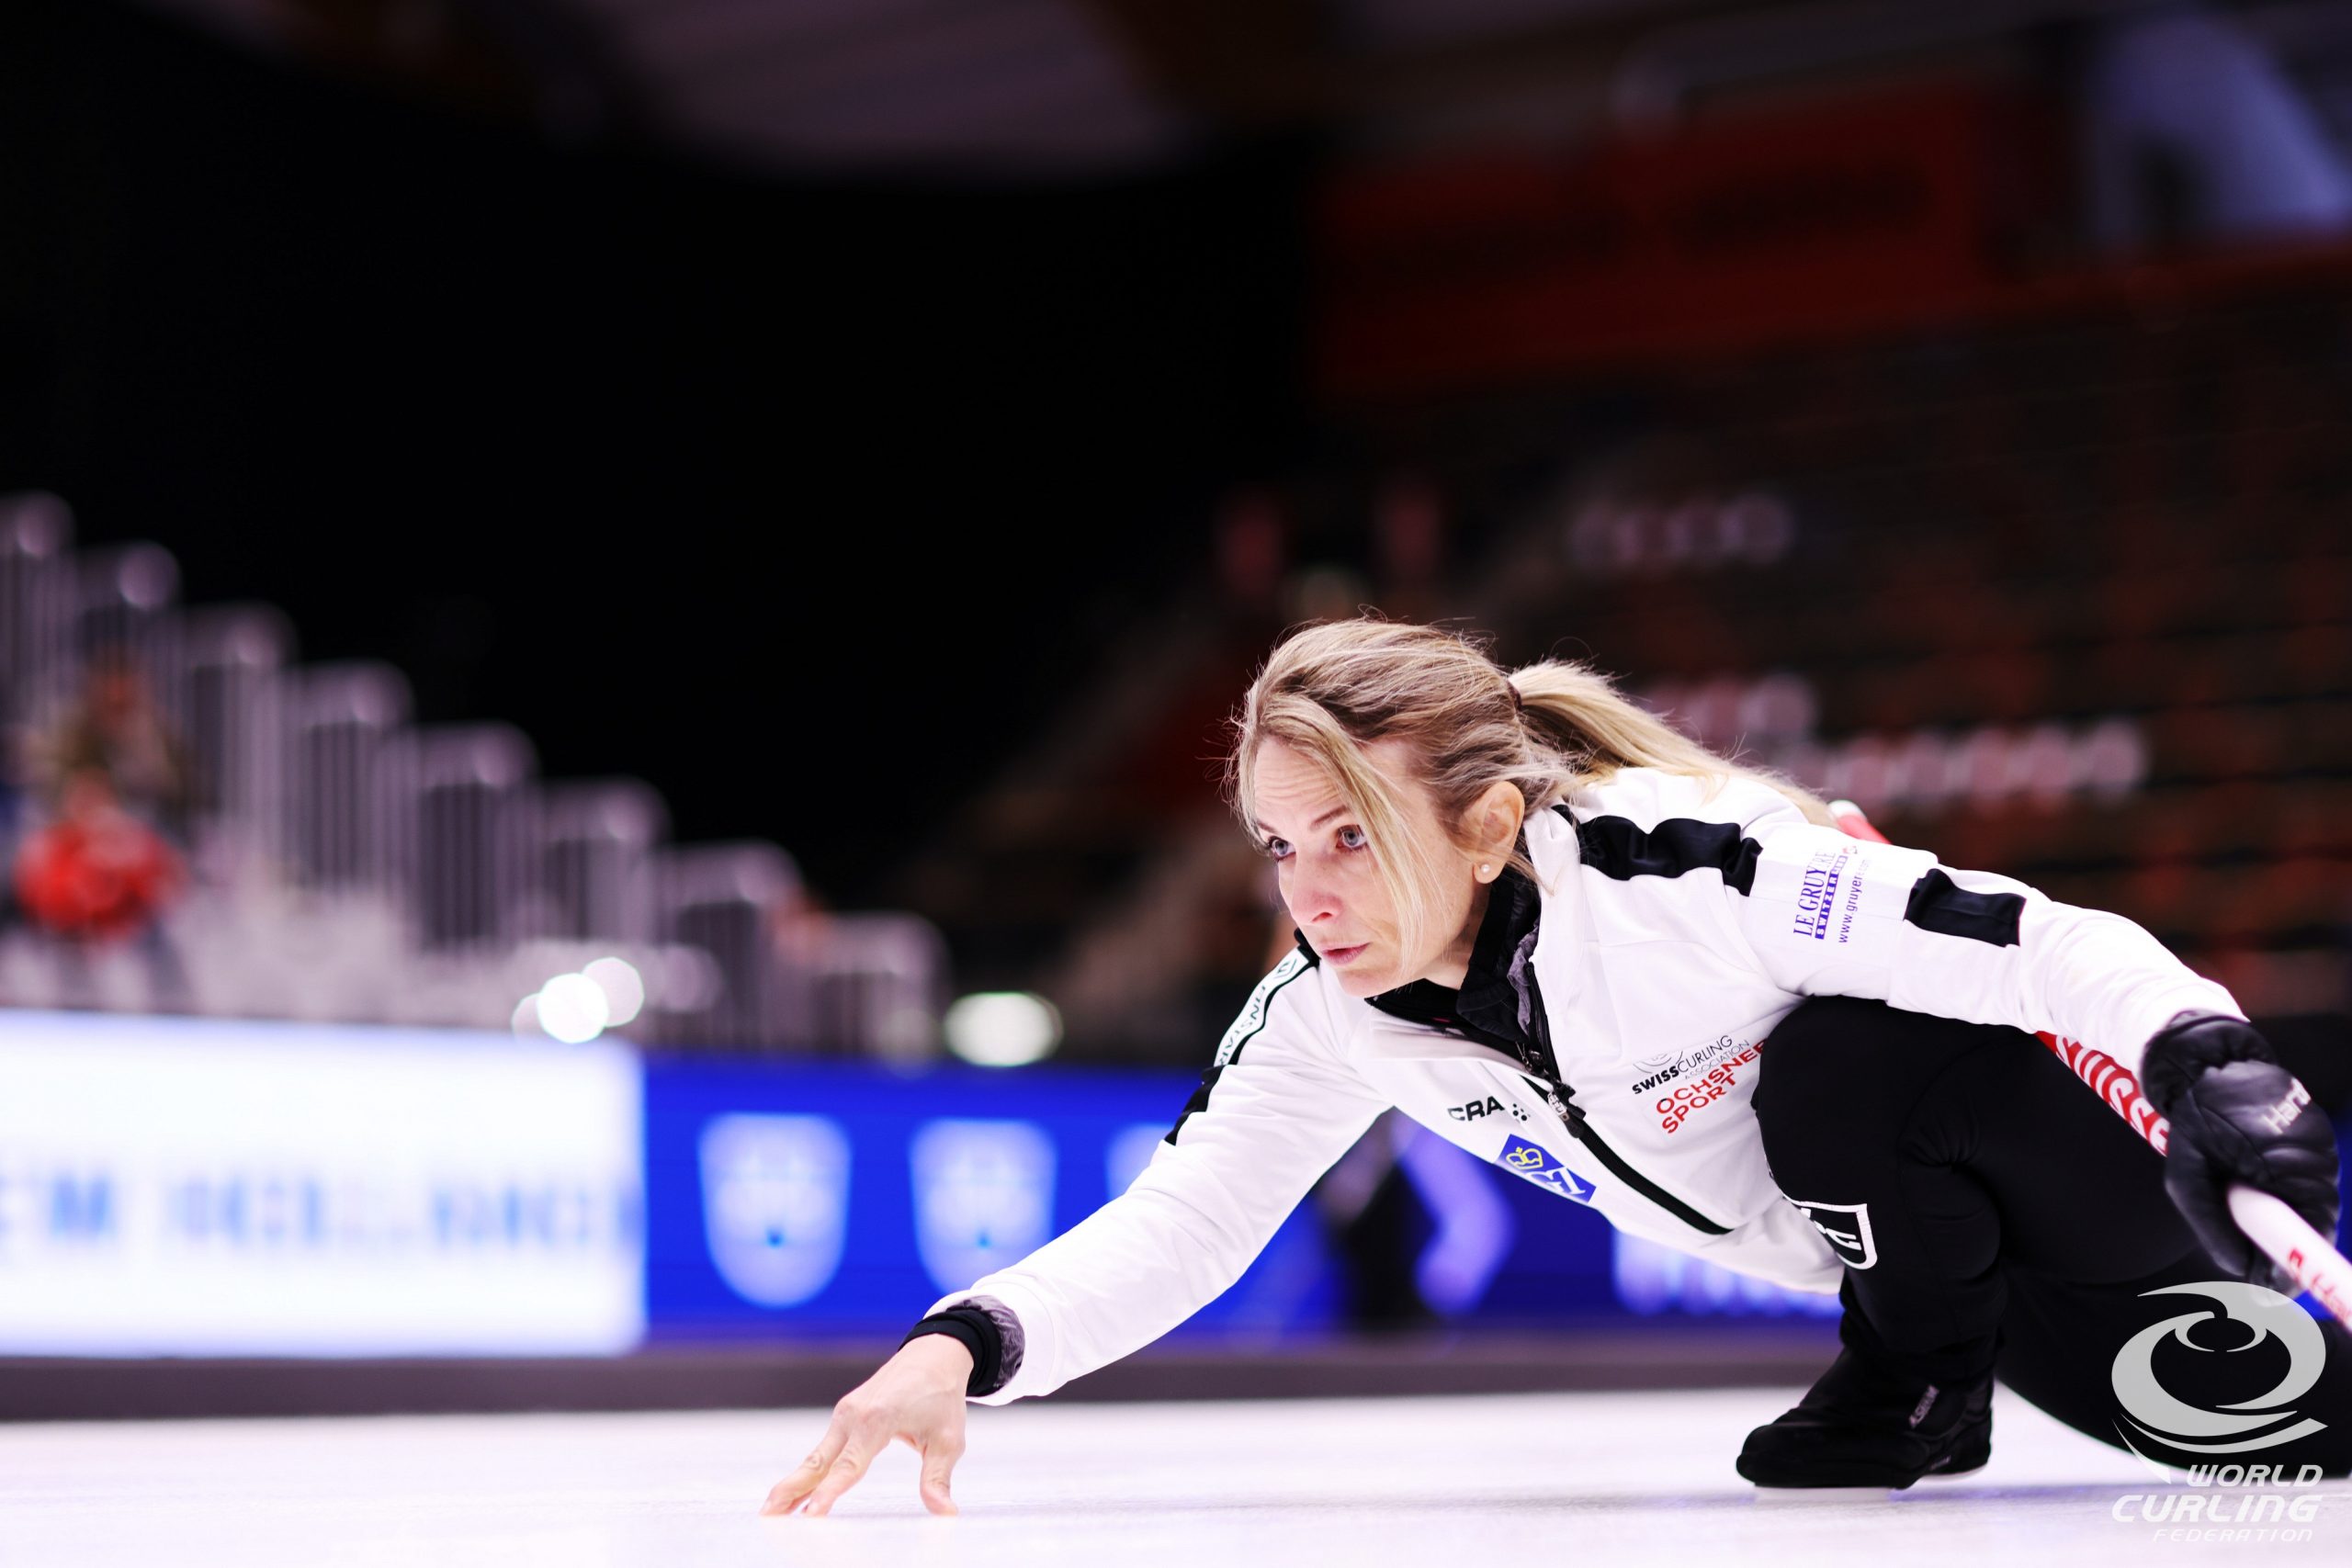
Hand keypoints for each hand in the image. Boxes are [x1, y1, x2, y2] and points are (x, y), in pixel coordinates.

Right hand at [761, 1334, 973, 1516]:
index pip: (850, 1465)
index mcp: (878, 1419)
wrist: (934, 1355)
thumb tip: (946, 1512)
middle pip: (818, 1461)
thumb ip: (938, 1478)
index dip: (830, 1492)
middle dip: (793, 1488)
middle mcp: (855, 1415)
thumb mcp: (949, 1439)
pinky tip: (795, 1491)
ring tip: (771, 1510)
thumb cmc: (942, 1396)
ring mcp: (846, 1413)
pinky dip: (808, 1471)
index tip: (811, 1514)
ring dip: (794, 1482)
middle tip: (768, 1514)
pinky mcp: (845, 1414)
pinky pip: (825, 1448)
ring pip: (817, 1456)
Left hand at [2141, 1012, 2341, 1294]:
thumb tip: (2243, 1273)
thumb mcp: (2188, 1178)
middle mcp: (2315, 1157)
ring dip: (2280, 1211)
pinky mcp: (2318, 1135)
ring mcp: (2322, 1145)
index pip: (2309, 1235)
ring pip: (2309, 1202)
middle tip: (2249, 1255)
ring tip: (2241, 1194)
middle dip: (2282, 1241)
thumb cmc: (2192, 1117)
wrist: (2208, 1060)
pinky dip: (2283, 1187)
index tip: (2270, 1289)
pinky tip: (2253, 1173)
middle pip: (2312, 1224)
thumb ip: (2214, 1226)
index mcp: (2286, 1166)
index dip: (2292, 1267)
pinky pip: (2307, 1178)